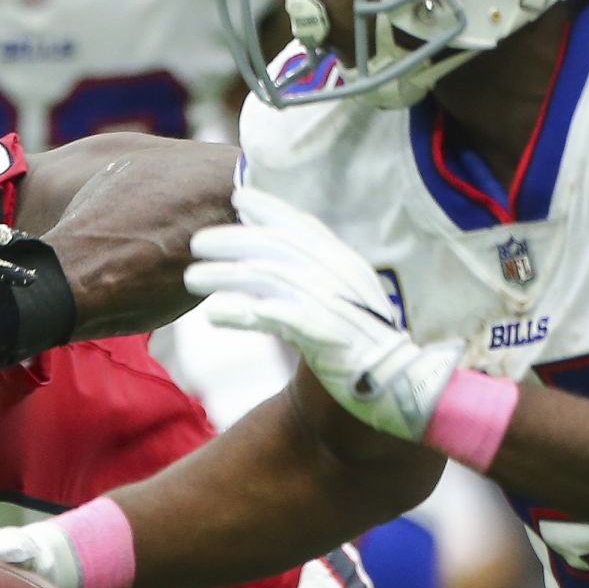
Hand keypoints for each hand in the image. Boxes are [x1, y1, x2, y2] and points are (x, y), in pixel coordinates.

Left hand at [184, 183, 460, 441]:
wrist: (397, 389)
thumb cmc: (362, 347)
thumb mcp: (344, 301)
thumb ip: (316, 276)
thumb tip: (275, 256)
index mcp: (346, 263)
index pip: (304, 225)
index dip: (270, 208)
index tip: (238, 198)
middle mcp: (340, 277)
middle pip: (277, 246)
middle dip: (233, 240)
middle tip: (196, 241)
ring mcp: (332, 304)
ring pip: (268, 277)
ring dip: (225, 275)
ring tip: (190, 279)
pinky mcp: (322, 336)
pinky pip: (274, 316)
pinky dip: (242, 312)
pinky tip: (214, 314)